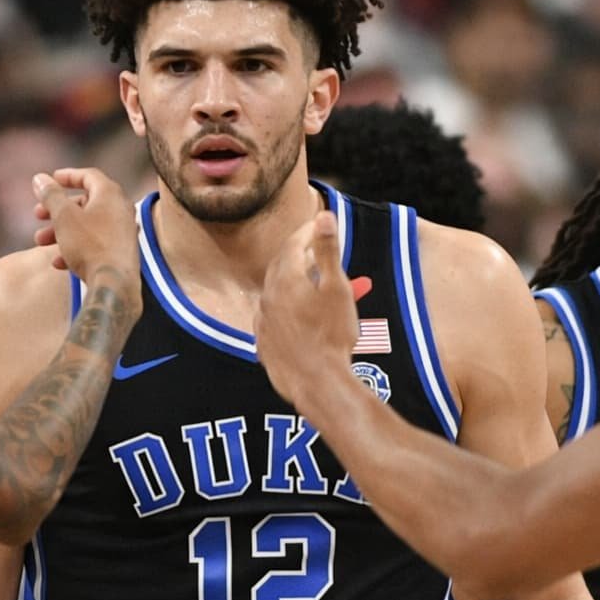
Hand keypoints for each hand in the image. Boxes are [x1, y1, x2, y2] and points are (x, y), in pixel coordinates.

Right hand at [32, 168, 138, 286]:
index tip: (50, 179)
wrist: (115, 285)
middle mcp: (121, 210)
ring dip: (61, 231)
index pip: (88, 176)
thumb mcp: (63, 216)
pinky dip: (76, 249)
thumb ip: (50, 195)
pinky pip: (95, 245)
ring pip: (87, 226)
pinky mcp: (121, 253)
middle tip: (37, 215)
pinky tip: (58, 263)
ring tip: (41, 242)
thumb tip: (39, 178)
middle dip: (57, 209)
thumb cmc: (90, 245)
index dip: (67, 176)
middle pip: (85, 203)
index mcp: (110, 194)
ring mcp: (123, 233)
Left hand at [255, 211, 357, 406]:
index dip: (309, 232)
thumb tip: (324, 216)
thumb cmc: (332, 336)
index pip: (294, 244)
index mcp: (285, 280)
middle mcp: (268, 298)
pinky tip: (301, 316)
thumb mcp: (336, 288)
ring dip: (294, 283)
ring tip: (314, 284)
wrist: (317, 383)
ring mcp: (263, 322)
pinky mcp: (264, 344)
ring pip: (277, 293)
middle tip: (318, 251)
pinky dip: (287, 309)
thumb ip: (327, 251)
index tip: (320, 225)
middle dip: (301, 255)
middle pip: (282, 266)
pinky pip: (273, 318)